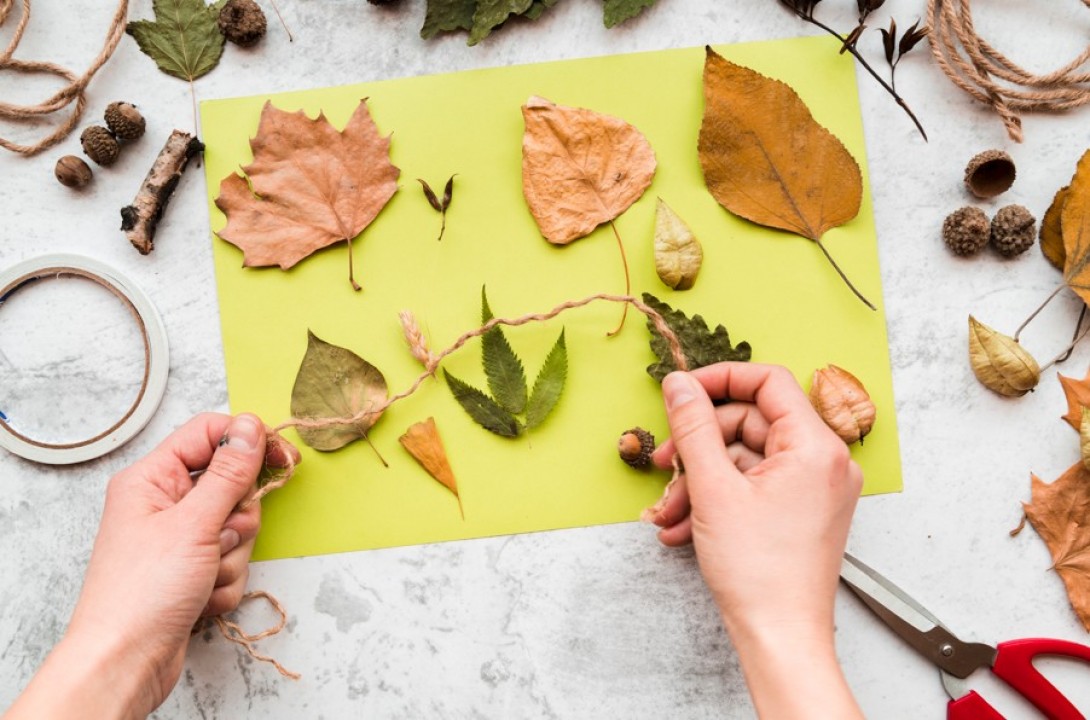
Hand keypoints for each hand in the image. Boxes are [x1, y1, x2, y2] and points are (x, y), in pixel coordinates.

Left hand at [5, 413, 295, 719]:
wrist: (124, 662)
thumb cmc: (142, 592)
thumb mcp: (194, 523)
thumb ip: (228, 473)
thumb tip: (250, 427)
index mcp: (152, 479)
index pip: (209, 434)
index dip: (248, 442)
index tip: (283, 458)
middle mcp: (164, 504)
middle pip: (230, 484)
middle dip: (238, 518)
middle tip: (221, 536)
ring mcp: (178, 539)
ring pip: (236, 527)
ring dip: (232, 556)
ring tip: (204, 575)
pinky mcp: (191, 571)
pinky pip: (230, 561)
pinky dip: (224, 581)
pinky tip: (200, 598)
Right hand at [646, 364, 862, 717]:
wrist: (780, 638)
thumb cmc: (758, 572)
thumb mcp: (713, 488)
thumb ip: (693, 427)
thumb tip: (679, 385)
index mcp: (815, 447)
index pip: (768, 382)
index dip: (719, 380)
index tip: (681, 392)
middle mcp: (825, 462)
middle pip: (749, 424)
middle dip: (698, 446)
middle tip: (663, 465)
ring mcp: (815, 489)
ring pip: (744, 460)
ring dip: (699, 481)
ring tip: (667, 512)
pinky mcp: (801, 512)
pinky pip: (753, 487)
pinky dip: (717, 500)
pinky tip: (683, 527)